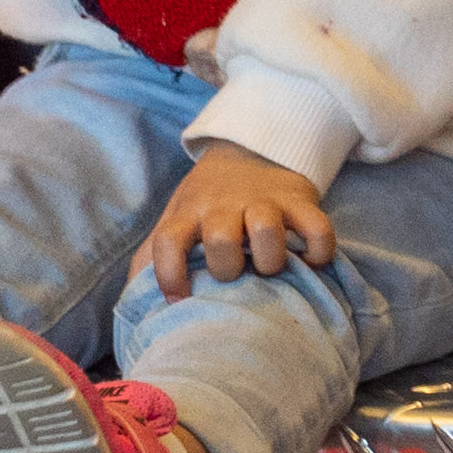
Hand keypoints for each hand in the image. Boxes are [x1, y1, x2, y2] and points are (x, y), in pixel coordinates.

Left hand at [138, 143, 337, 296]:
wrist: (248, 149)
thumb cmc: (206, 203)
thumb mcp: (175, 221)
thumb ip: (151, 257)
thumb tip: (133, 303)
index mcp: (188, 214)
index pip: (168, 242)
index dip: (169, 275)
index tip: (179, 299)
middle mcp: (223, 207)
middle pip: (221, 239)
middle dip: (228, 267)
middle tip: (236, 273)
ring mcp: (263, 201)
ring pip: (266, 228)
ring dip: (270, 258)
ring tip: (270, 267)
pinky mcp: (300, 199)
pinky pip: (317, 227)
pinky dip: (319, 250)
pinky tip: (312, 261)